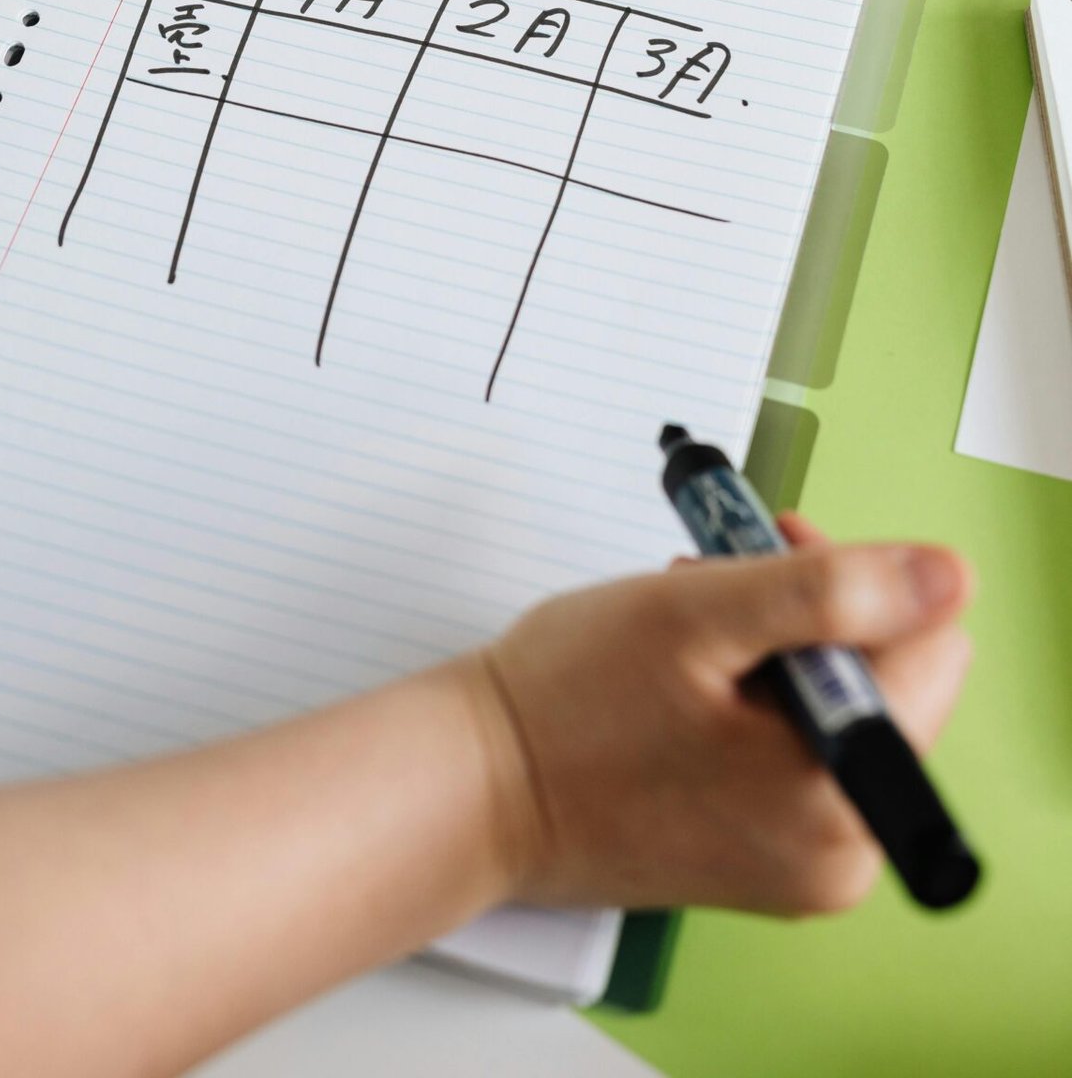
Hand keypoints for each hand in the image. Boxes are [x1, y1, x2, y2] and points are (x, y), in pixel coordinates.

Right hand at [470, 516, 973, 916]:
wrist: (476, 790)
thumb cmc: (567, 706)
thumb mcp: (698, 616)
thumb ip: (831, 591)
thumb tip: (946, 577)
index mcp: (843, 801)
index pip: (927, 650)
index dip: (854, 580)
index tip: (771, 555)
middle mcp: (841, 856)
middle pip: (889, 686)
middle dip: (814, 619)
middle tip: (725, 585)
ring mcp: (804, 869)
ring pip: (843, 714)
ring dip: (781, 652)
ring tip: (698, 629)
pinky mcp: (767, 863)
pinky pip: (802, 758)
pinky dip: (759, 702)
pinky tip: (695, 679)